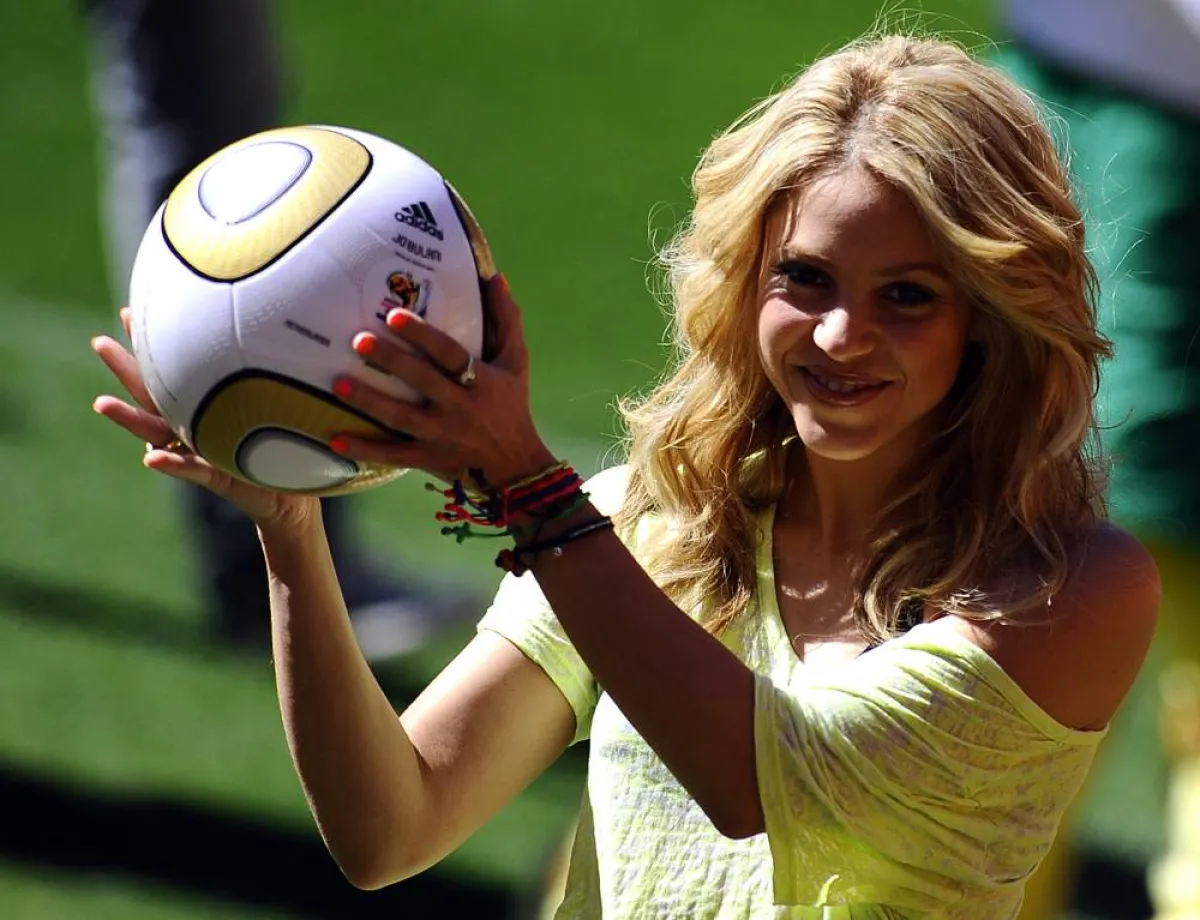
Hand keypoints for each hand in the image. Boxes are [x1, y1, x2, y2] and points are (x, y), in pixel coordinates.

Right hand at [91, 308, 319, 532]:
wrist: (288, 496)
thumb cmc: (275, 448)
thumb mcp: (262, 409)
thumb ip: (251, 384)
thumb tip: (251, 341)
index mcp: (199, 409)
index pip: (169, 373)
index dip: (149, 346)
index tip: (131, 313)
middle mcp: (191, 430)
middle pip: (151, 396)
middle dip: (126, 370)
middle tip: (99, 343)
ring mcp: (199, 453)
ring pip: (158, 433)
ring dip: (130, 419)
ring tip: (101, 403)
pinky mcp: (218, 477)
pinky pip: (192, 470)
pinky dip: (172, 465)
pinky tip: (151, 459)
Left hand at [329, 274, 557, 484]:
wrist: (516, 465)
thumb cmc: (512, 406)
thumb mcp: (516, 362)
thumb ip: (506, 320)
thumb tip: (495, 278)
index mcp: (480, 381)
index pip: (450, 355)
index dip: (424, 336)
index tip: (395, 316)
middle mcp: (459, 407)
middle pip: (421, 381)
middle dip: (390, 361)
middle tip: (358, 341)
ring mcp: (441, 436)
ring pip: (401, 418)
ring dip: (369, 402)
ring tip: (339, 384)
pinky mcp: (428, 458)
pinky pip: (393, 455)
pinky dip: (365, 450)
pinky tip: (335, 440)